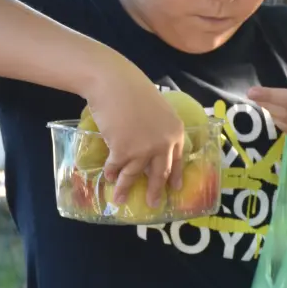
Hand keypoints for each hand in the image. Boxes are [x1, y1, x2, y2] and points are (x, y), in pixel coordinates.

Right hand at [85, 61, 184, 207]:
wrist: (114, 83)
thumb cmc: (133, 90)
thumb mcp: (157, 110)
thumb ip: (158, 129)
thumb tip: (150, 145)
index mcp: (175, 132)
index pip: (178, 159)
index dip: (175, 176)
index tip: (174, 188)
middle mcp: (163, 144)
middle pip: (159, 174)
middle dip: (154, 191)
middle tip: (152, 204)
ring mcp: (143, 149)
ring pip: (133, 175)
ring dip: (125, 189)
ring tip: (119, 200)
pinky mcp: (123, 151)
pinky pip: (116, 167)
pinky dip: (110, 173)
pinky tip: (108, 176)